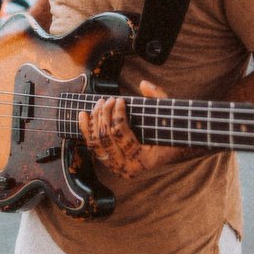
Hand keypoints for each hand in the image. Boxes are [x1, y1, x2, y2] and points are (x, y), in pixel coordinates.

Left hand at [78, 80, 204, 178]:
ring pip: (96, 142)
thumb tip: (143, 84)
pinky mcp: (110, 164)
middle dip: (104, 114)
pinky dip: (86, 130)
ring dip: (95, 120)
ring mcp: (118, 169)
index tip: (120, 99)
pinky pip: (93, 147)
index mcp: (144, 160)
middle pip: (105, 137)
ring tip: (100, 103)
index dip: (117, 114)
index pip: (120, 133)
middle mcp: (128, 169)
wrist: (170, 150)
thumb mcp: (168, 113)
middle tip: (109, 99)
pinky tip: (83, 114)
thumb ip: (158, 97)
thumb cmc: (170, 130)